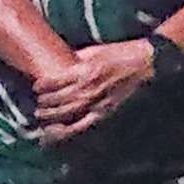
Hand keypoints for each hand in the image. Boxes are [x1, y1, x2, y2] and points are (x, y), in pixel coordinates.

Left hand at [32, 39, 156, 146]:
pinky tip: (55, 132)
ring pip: (66, 114)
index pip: (56, 81)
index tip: (36, 86)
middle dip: (45, 103)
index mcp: (85, 70)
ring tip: (42, 115)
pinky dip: (65, 132)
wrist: (146, 64)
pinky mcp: (103, 114)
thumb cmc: (123, 54)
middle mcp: (88, 88)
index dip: (43, 85)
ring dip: (51, 116)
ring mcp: (96, 102)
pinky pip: (80, 126)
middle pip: (58, 99)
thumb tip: (63, 63)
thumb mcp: (97, 50)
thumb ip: (78, 58)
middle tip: (38, 104)